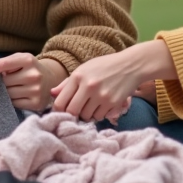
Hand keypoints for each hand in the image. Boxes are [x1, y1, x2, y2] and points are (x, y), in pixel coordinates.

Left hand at [0, 53, 66, 111]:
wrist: (52, 80)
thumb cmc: (30, 69)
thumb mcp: (20, 59)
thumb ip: (3, 62)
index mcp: (28, 60)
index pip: (5, 64)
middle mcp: (33, 75)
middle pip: (5, 82)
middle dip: (2, 82)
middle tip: (7, 81)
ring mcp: (36, 91)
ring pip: (8, 94)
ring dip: (6, 92)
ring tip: (13, 88)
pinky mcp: (36, 104)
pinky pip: (15, 104)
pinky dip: (13, 100)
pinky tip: (19, 95)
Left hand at [51, 40, 174, 121]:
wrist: (130, 65)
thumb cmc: (104, 67)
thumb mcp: (83, 69)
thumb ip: (66, 83)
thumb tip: (52, 94)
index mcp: (78, 76)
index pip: (61, 102)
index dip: (59, 110)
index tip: (62, 111)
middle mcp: (88, 86)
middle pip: (72, 112)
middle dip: (73, 114)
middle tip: (77, 110)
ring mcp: (101, 96)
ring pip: (87, 116)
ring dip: (87, 114)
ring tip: (92, 105)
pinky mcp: (113, 103)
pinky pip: (100, 116)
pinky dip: (99, 114)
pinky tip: (103, 104)